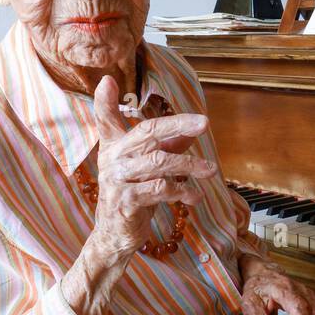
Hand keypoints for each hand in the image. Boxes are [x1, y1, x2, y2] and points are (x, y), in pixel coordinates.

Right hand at [87, 75, 218, 263]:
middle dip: (178, 125)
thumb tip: (190, 129)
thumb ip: (166, 147)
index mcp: (114, 147)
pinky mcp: (125, 203)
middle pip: (147, 133)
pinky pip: (159, 189)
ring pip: (158, 162)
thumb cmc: (135, 194)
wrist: (116, 234)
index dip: (104, 100)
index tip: (107, 80)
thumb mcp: (149, 168)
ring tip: (210, 170)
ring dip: (189, 165)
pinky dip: (182, 190)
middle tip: (204, 123)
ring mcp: (116, 181)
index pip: (106, 119)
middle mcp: (112, 159)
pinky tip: (195, 196)